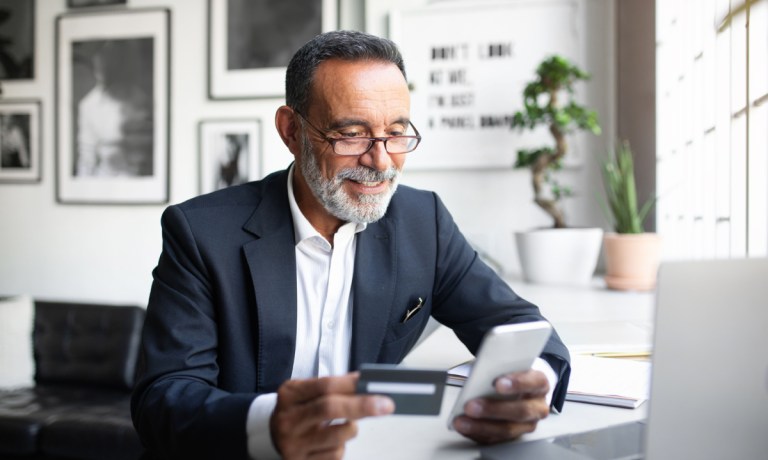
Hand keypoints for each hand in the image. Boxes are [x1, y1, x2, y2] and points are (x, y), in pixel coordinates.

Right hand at [270, 372, 394, 458]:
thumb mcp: (307, 391)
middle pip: (329, 408)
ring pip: (337, 436)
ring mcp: (293, 445)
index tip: (374, 385)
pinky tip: (332, 441)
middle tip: (386, 404)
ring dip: (351, 429)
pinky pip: (335, 455)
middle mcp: (288, 420)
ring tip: (347, 425)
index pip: (325, 386)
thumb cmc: (299, 409)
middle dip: (361, 405)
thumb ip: (334, 386)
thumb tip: (367, 384)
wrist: (272, 436)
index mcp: (290, 394)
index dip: (352, 384)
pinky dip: (341, 446)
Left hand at [451, 369, 549, 443]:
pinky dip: (478, 433)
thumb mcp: (509, 366)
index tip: (497, 383)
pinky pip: (496, 439)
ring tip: (462, 421)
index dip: (517, 383)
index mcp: (539, 384)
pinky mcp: (514, 436)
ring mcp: (527, 424)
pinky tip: (465, 427)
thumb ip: (498, 369)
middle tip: (471, 406)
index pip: (534, 382)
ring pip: (508, 429)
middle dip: (493, 409)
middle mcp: (537, 406)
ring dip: (481, 426)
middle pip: (520, 411)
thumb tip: (480, 375)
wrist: (519, 387)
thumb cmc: (511, 375)